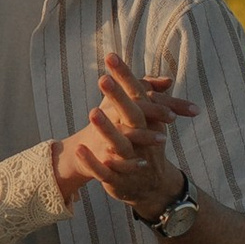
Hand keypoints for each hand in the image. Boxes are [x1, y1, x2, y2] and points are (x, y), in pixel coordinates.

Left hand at [51, 54, 195, 217]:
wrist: (153, 187)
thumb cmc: (147, 147)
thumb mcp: (150, 123)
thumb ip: (151, 99)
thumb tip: (165, 78)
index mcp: (147, 122)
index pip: (138, 95)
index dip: (125, 76)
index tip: (111, 56)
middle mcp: (143, 139)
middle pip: (133, 116)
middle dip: (118, 97)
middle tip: (103, 79)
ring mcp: (131, 160)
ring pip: (121, 144)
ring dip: (108, 129)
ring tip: (92, 111)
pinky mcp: (118, 179)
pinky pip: (106, 171)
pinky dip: (94, 161)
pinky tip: (80, 149)